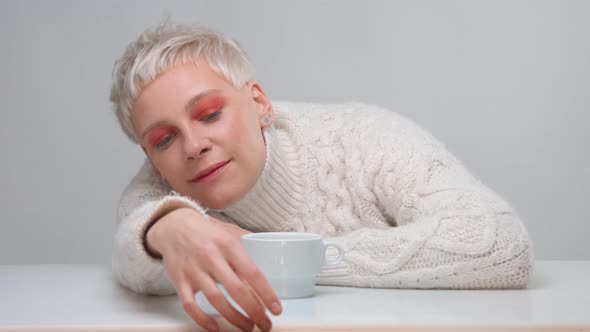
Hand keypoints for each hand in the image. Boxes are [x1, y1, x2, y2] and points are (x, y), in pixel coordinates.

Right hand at [146, 208, 281, 330]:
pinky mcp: (179, 280)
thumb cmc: (206, 231)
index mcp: (228, 244)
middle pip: (236, 290)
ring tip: (247, 326)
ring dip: (234, 318)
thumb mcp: (229, 231)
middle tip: (265, 324)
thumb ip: (248, 245)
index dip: (266, 293)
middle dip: (254, 311)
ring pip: (216, 300)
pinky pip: (190, 305)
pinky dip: (203, 319)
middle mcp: (211, 257)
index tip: (276, 309)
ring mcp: (194, 270)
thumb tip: (272, 257)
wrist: (173, 225)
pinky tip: (216, 327)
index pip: (252, 272)